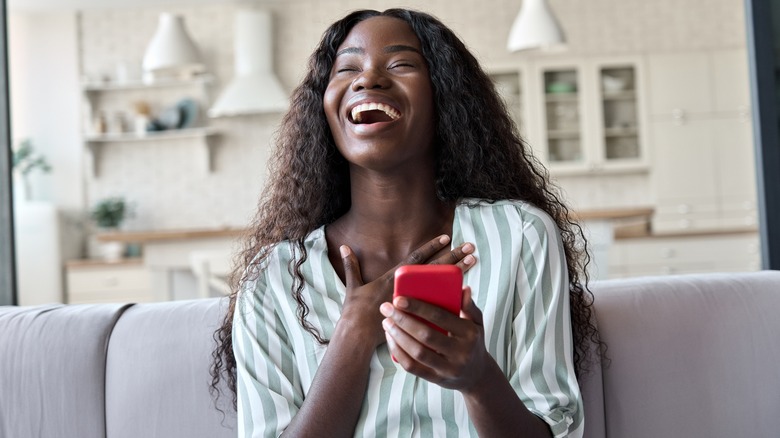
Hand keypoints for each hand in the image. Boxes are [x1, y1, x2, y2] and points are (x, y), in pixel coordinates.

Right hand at [338, 235, 476, 348]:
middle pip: (435, 269)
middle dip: (453, 256)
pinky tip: (467, 290)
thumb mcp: (353, 286)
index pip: (416, 259)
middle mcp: (407, 288)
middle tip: (470, 245)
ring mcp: (414, 302)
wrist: (358, 336)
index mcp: (393, 278)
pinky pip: (439, 305)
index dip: (431, 247)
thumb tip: (344, 246)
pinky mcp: (418, 316)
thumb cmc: (356, 311)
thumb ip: (351, 265)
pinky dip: (452, 298)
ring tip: (473, 260)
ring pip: (442, 284)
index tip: (447, 236)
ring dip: (459, 272)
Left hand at [380, 285, 490, 391]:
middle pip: (426, 335)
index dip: (418, 307)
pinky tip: (391, 339)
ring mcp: (448, 368)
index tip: (399, 299)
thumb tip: (463, 289)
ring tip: (387, 322)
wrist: (478, 375)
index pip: (440, 317)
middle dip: (402, 320)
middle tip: (387, 308)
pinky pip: (413, 367)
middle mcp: (461, 352)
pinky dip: (399, 352)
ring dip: (398, 336)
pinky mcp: (437, 379)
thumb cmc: (473, 342)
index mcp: (469, 333)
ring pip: (417, 352)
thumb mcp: (477, 323)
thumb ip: (469, 306)